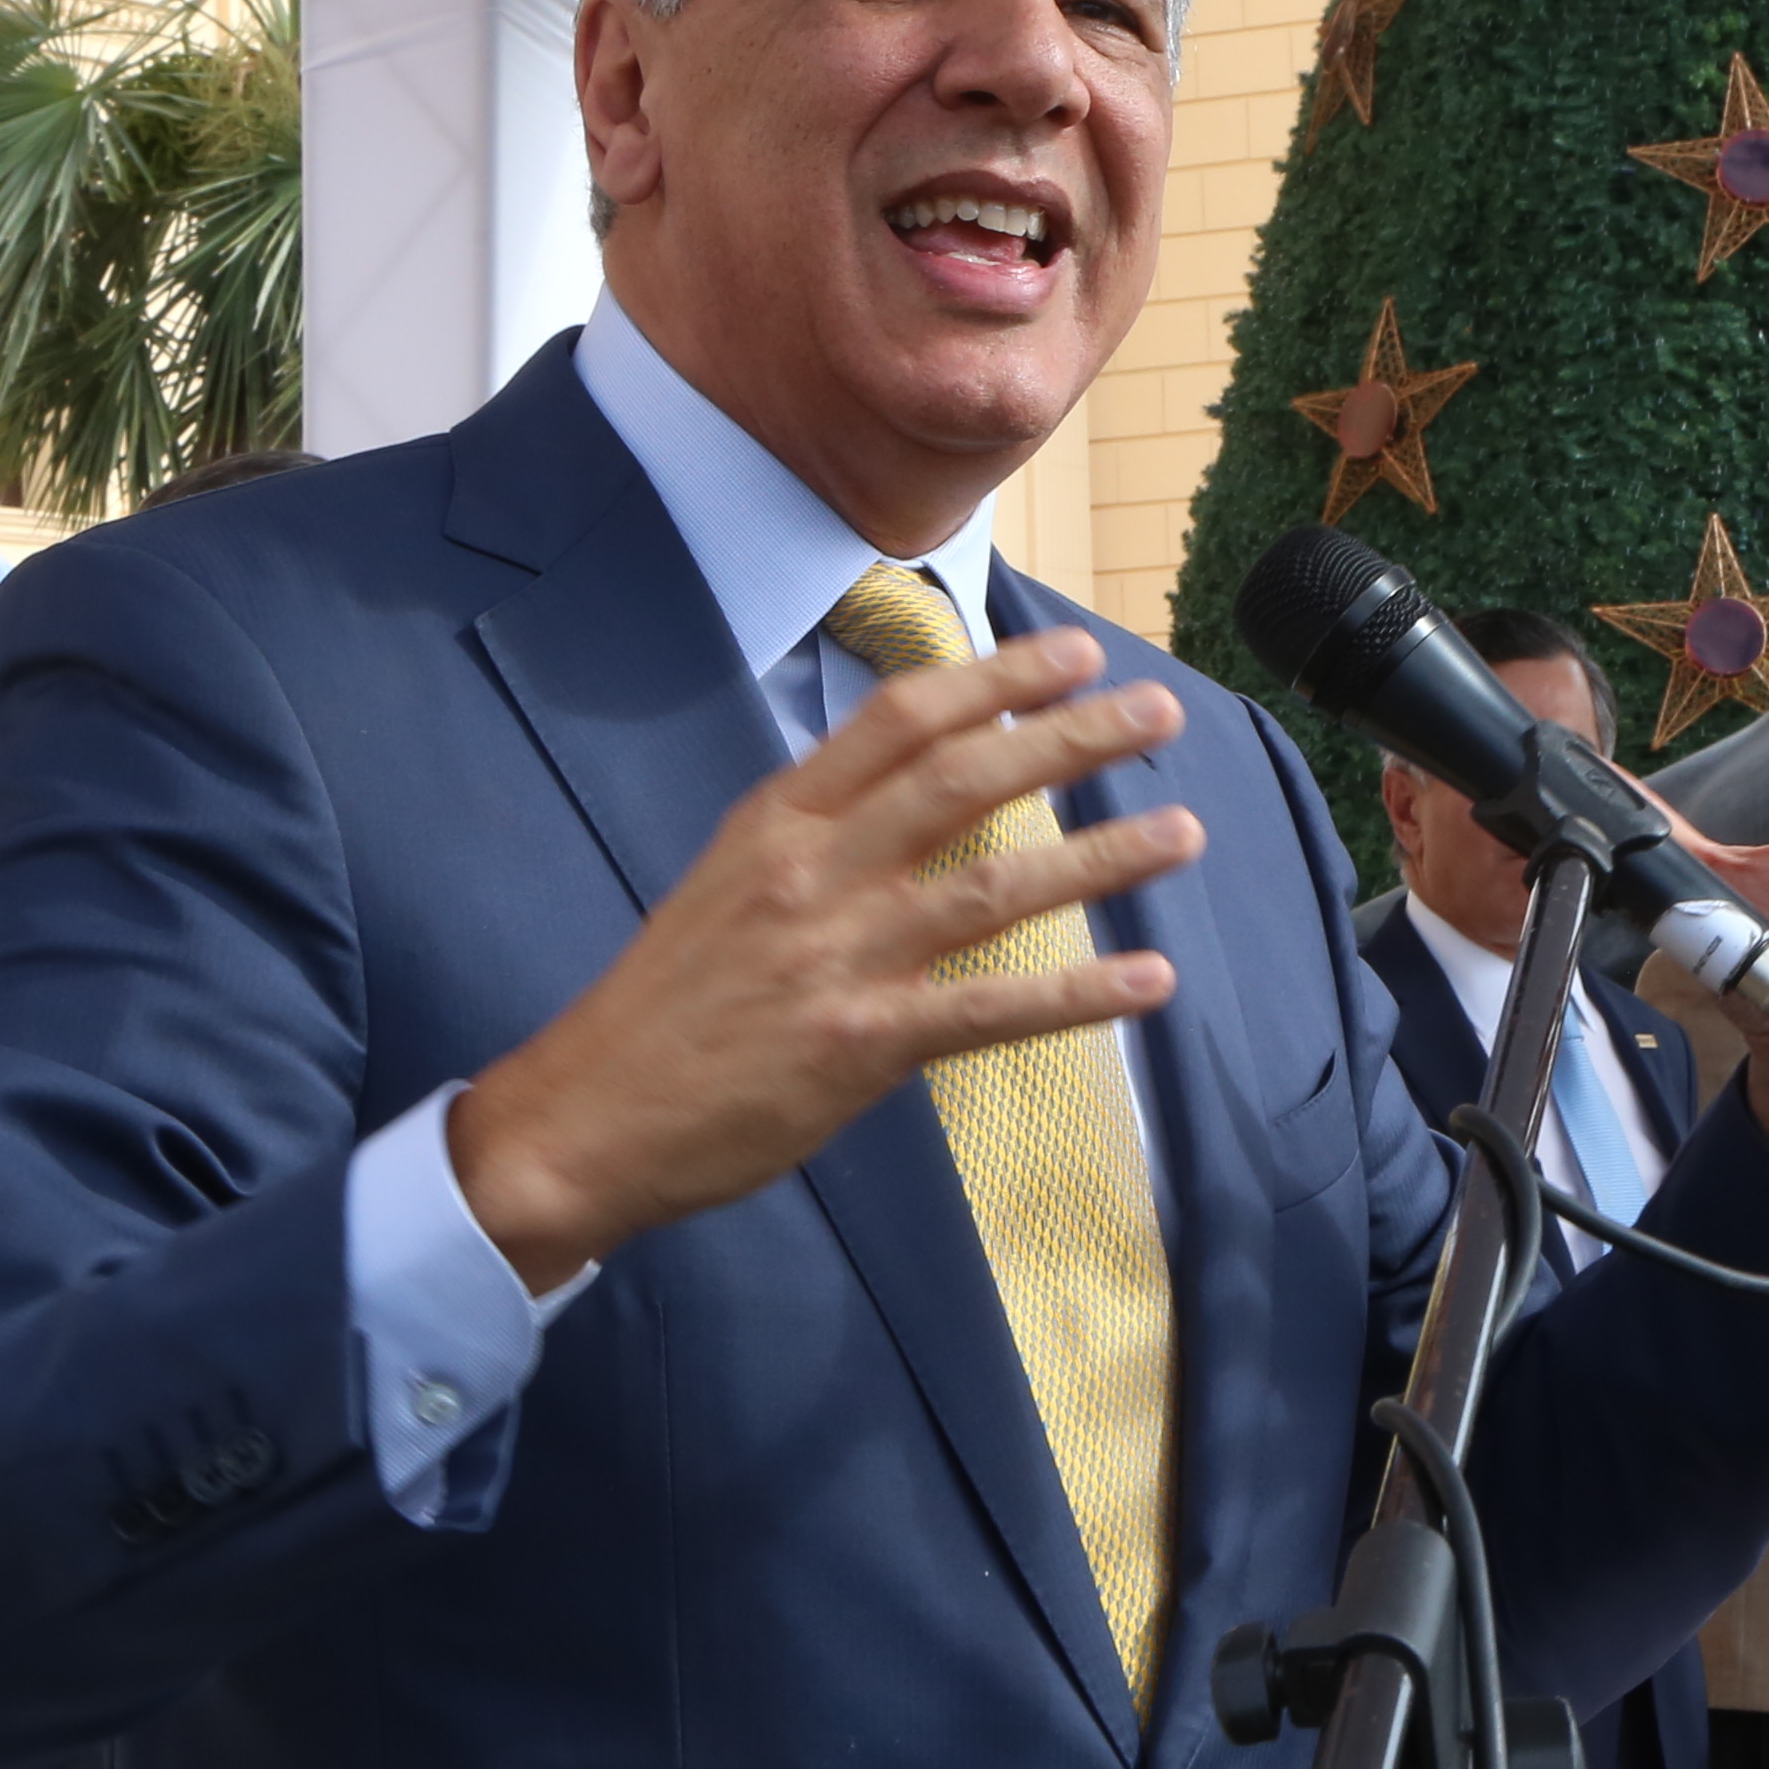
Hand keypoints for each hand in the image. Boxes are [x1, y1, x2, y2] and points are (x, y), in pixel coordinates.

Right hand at [451, 628, 1198, 1286]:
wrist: (587, 1114)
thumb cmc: (668, 1003)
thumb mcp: (727, 881)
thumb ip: (819, 832)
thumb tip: (912, 785)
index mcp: (777, 820)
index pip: (903, 720)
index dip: (998, 678)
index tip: (1073, 654)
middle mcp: (812, 872)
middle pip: (965, 777)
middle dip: (1072, 736)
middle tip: (1159, 710)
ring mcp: (839, 958)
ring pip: (995, 885)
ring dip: (1100, 855)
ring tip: (1182, 831)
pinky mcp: (860, 1045)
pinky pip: (992, 1010)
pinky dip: (1079, 992)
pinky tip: (1150, 979)